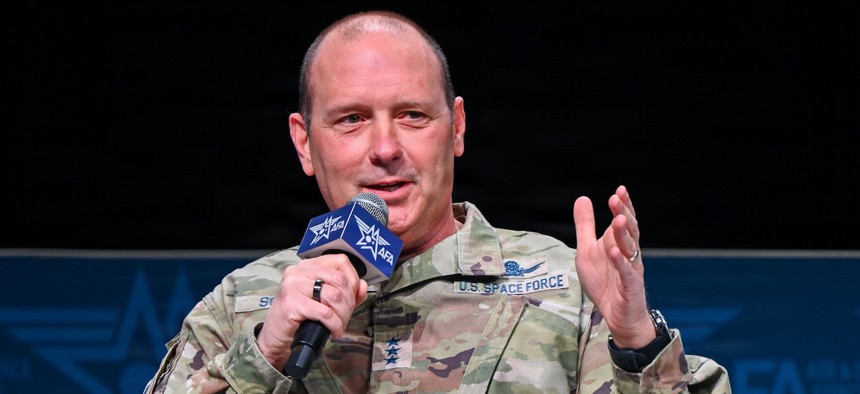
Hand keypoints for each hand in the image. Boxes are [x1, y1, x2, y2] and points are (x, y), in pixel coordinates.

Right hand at [257, 254, 367, 370]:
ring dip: (343, 315)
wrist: (276, 337)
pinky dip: (335, 324)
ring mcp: (293, 285)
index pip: (340, 261)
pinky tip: (334, 331)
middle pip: (340, 279)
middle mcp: (298, 271)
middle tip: (345, 317)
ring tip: (339, 325)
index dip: (353, 280)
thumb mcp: (325, 301)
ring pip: (334, 296)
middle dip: (349, 302)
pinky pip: (324, 312)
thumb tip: (362, 286)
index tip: (353, 298)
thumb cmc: (300, 317)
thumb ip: (346, 292)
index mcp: (308, 266)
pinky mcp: (291, 303)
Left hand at [573, 185, 655, 348]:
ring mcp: (632, 270)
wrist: (617, 315)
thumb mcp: (588, 250)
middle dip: (623, 214)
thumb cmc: (604, 282)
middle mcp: (629, 254)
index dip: (624, 206)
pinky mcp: (630, 287)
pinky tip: (614, 252)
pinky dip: (620, 263)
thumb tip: (583, 198)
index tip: (620, 190)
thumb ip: (585, 226)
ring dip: (624, 234)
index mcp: (620, 243)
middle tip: (616, 199)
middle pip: (630, 231)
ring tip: (617, 219)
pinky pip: (626, 273)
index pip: (625, 220)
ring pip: (631, 249)